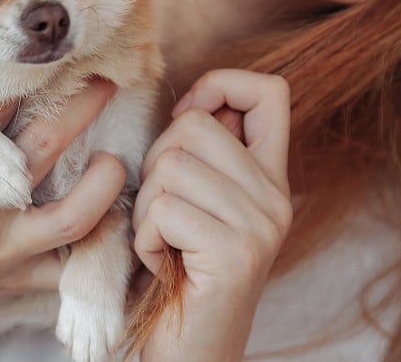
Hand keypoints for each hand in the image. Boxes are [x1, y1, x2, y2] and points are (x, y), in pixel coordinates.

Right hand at [0, 77, 125, 360]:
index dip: (26, 74)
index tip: (47, 55)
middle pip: (44, 144)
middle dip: (82, 105)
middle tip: (104, 79)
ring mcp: (1, 248)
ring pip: (74, 212)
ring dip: (104, 181)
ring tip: (114, 155)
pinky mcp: (15, 277)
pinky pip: (70, 265)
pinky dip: (94, 245)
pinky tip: (106, 218)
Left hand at [132, 70, 292, 361]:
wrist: (189, 349)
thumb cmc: (177, 270)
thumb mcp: (194, 203)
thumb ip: (199, 156)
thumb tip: (186, 106)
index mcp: (270, 178)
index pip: (270, 93)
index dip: (220, 85)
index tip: (186, 114)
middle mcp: (276, 197)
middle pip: (194, 126)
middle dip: (156, 164)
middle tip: (164, 212)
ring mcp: (260, 225)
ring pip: (171, 165)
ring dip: (146, 207)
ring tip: (163, 241)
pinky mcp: (234, 253)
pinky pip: (163, 209)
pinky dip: (144, 238)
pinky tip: (161, 263)